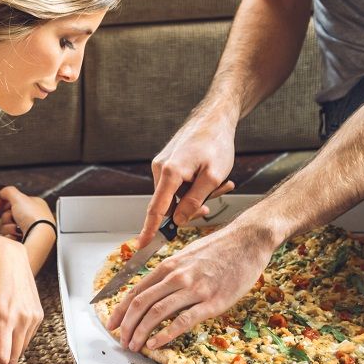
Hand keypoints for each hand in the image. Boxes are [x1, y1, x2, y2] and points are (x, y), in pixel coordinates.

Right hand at [0, 185, 51, 240]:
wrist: (39, 238)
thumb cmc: (34, 218)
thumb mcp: (19, 197)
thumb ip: (8, 191)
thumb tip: (1, 191)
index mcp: (33, 204)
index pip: (13, 202)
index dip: (2, 203)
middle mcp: (31, 217)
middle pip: (8, 215)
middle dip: (6, 217)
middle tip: (12, 218)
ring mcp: (27, 230)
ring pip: (7, 227)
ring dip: (8, 228)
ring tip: (16, 229)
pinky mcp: (23, 242)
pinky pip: (9, 238)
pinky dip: (10, 237)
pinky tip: (17, 237)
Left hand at [0, 235, 43, 363]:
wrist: (8, 253)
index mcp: (4, 317)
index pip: (2, 358)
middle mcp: (23, 319)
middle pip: (13, 358)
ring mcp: (33, 317)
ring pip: (21, 349)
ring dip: (7, 352)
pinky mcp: (38, 313)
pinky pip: (28, 337)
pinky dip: (16, 340)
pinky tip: (5, 328)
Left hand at [108, 222, 272, 352]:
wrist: (248, 240)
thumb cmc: (220, 248)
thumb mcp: (188, 255)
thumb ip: (171, 272)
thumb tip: (154, 290)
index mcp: (169, 264)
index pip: (136, 290)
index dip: (121, 309)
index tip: (113, 323)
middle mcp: (177, 275)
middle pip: (141, 302)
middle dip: (127, 325)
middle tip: (122, 339)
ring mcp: (194, 288)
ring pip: (157, 312)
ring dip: (142, 332)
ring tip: (135, 345)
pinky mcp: (212, 301)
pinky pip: (183, 320)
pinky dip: (166, 334)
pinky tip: (157, 343)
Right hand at [136, 108, 236, 249]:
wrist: (215, 118)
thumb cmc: (216, 143)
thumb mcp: (212, 177)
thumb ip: (194, 202)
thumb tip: (179, 220)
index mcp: (170, 172)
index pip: (156, 209)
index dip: (150, 229)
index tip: (142, 245)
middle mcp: (160, 168)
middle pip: (170, 204)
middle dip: (193, 206)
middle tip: (216, 197)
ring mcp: (163, 164)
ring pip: (177, 194)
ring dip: (197, 194)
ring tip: (221, 181)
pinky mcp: (168, 162)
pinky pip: (178, 184)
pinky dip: (194, 185)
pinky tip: (211, 177)